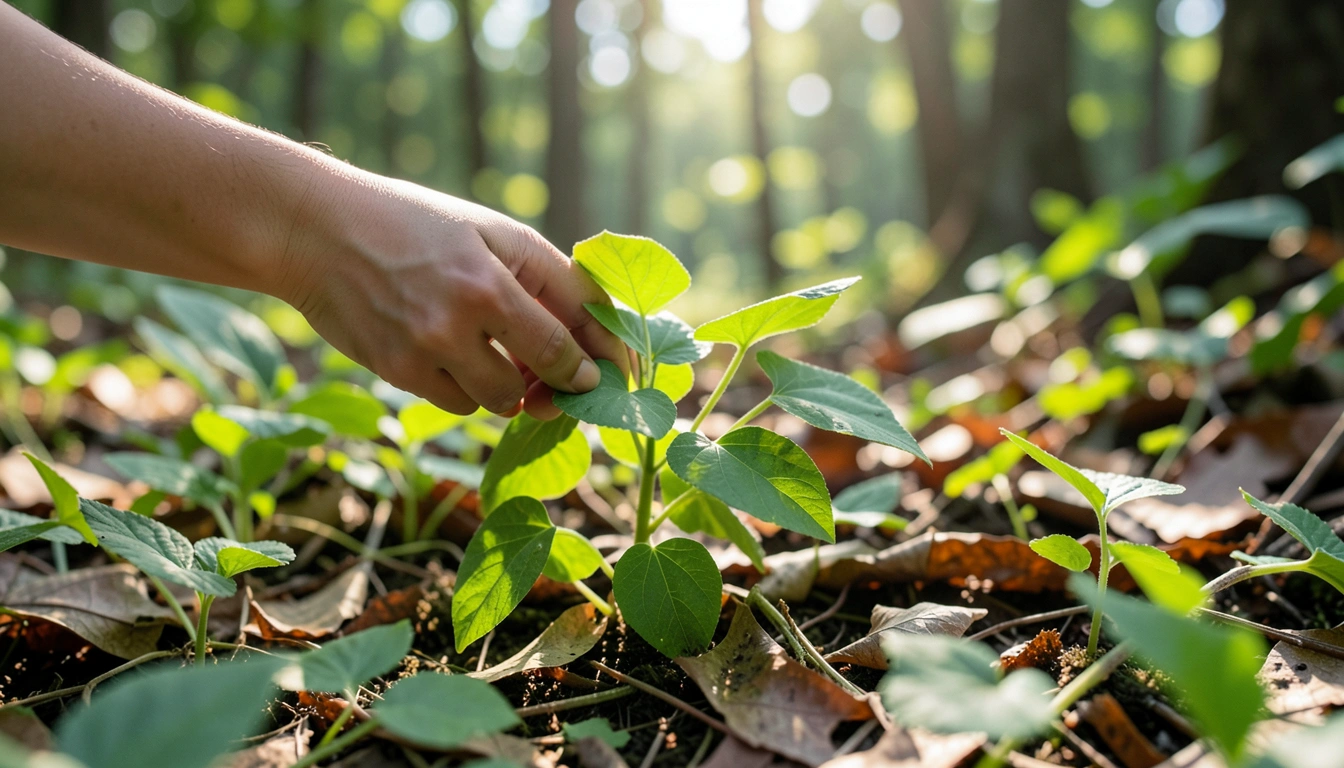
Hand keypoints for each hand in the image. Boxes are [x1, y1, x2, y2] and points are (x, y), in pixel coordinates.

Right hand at [278, 171, 626, 418]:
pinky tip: (449, 354)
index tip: (605, 378)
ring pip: (497, 399)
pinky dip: (464, 388)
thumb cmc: (413, 224)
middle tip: (559, 380)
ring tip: (493, 351)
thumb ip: (545, 277)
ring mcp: (425, 350)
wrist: (314, 230)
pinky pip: (455, 404)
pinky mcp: (395, 372)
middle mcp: (461, 319)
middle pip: (536, 380)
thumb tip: (591, 337)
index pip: (566, 340)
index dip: (595, 366)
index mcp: (492, 279)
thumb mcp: (487, 231)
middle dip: (554, 384)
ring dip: (507, 385)